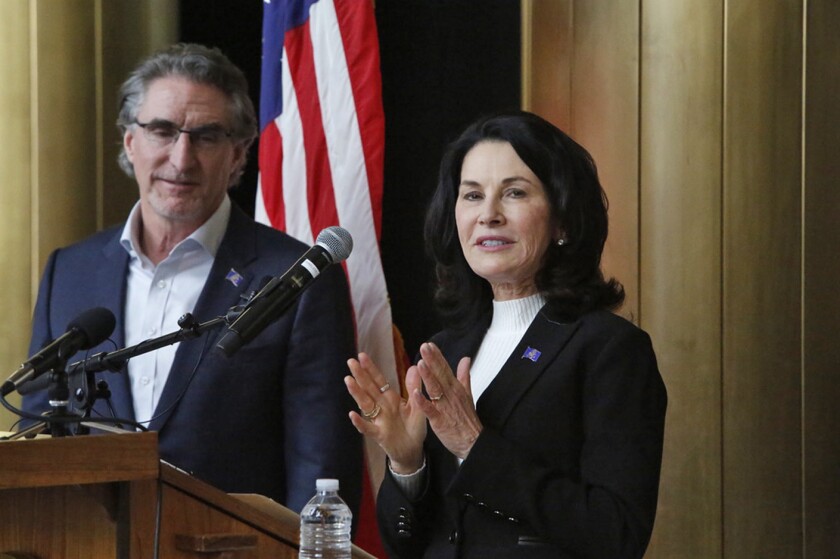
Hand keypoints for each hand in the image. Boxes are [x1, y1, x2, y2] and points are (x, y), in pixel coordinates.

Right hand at [345, 352, 426, 473]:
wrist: (413, 450)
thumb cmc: (414, 427)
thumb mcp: (418, 405)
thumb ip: (414, 387)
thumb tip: (414, 366)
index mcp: (391, 399)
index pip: (378, 381)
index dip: (371, 369)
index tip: (362, 356)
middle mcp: (382, 407)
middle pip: (369, 389)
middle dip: (360, 375)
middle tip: (350, 362)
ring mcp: (379, 420)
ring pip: (365, 404)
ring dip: (357, 393)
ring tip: (348, 380)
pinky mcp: (379, 435)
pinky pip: (368, 428)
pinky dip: (360, 422)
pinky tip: (352, 414)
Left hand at [410, 343, 481, 459]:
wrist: (474, 442)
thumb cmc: (468, 420)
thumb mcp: (467, 394)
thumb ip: (464, 376)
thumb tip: (465, 359)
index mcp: (456, 388)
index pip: (445, 368)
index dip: (437, 356)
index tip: (429, 344)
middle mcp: (450, 395)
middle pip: (440, 375)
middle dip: (432, 360)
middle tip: (424, 347)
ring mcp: (445, 407)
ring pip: (435, 389)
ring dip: (428, 376)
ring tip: (421, 363)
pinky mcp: (439, 421)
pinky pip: (430, 410)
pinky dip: (423, 402)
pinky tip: (415, 393)